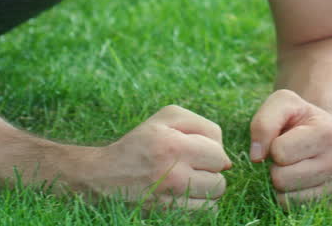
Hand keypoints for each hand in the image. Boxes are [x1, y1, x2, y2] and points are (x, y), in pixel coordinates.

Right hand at [91, 105, 231, 209]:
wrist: (105, 175)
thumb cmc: (142, 141)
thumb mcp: (167, 117)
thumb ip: (203, 126)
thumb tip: (226, 160)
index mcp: (173, 144)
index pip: (219, 154)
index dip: (212, 152)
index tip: (195, 151)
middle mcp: (172, 173)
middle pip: (220, 180)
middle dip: (211, 172)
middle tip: (191, 166)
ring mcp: (169, 199)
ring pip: (214, 198)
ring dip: (207, 189)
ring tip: (188, 180)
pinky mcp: (166, 214)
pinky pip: (205, 213)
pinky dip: (200, 204)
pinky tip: (184, 194)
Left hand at [249, 89, 331, 205]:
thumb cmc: (305, 120)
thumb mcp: (285, 104)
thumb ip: (264, 122)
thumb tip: (256, 157)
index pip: (279, 152)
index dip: (274, 145)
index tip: (287, 138)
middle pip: (281, 179)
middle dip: (277, 167)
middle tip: (291, 155)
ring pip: (286, 199)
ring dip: (284, 184)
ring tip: (297, 167)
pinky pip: (294, 210)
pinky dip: (292, 196)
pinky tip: (303, 181)